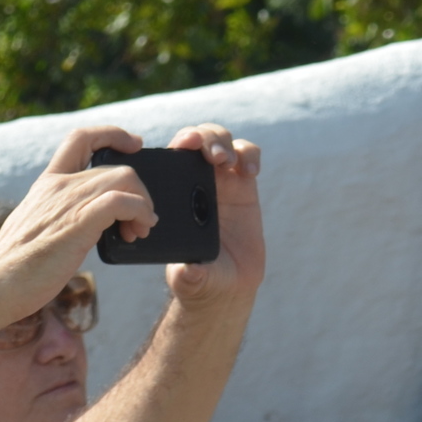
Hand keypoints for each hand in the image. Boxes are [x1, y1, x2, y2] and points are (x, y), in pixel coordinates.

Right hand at [0, 126, 156, 330]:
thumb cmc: (18, 268)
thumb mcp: (38, 228)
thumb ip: (60, 216)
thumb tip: (90, 222)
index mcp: (47, 184)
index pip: (80, 138)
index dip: (112, 134)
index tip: (133, 143)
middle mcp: (57, 186)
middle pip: (116, 167)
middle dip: (139, 192)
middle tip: (140, 222)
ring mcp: (67, 203)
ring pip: (124, 179)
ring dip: (143, 204)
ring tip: (140, 230)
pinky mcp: (78, 224)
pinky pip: (121, 202)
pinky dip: (140, 212)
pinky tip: (139, 230)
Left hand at [162, 123, 263, 308]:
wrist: (227, 283)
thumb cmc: (201, 278)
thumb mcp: (190, 278)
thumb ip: (190, 275)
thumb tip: (190, 270)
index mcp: (173, 195)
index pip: (171, 157)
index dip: (177, 145)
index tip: (183, 148)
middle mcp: (194, 182)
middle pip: (197, 139)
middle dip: (204, 138)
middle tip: (213, 157)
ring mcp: (221, 180)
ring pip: (222, 140)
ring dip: (224, 142)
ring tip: (228, 161)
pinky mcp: (245, 185)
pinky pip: (248, 156)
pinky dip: (250, 155)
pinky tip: (251, 171)